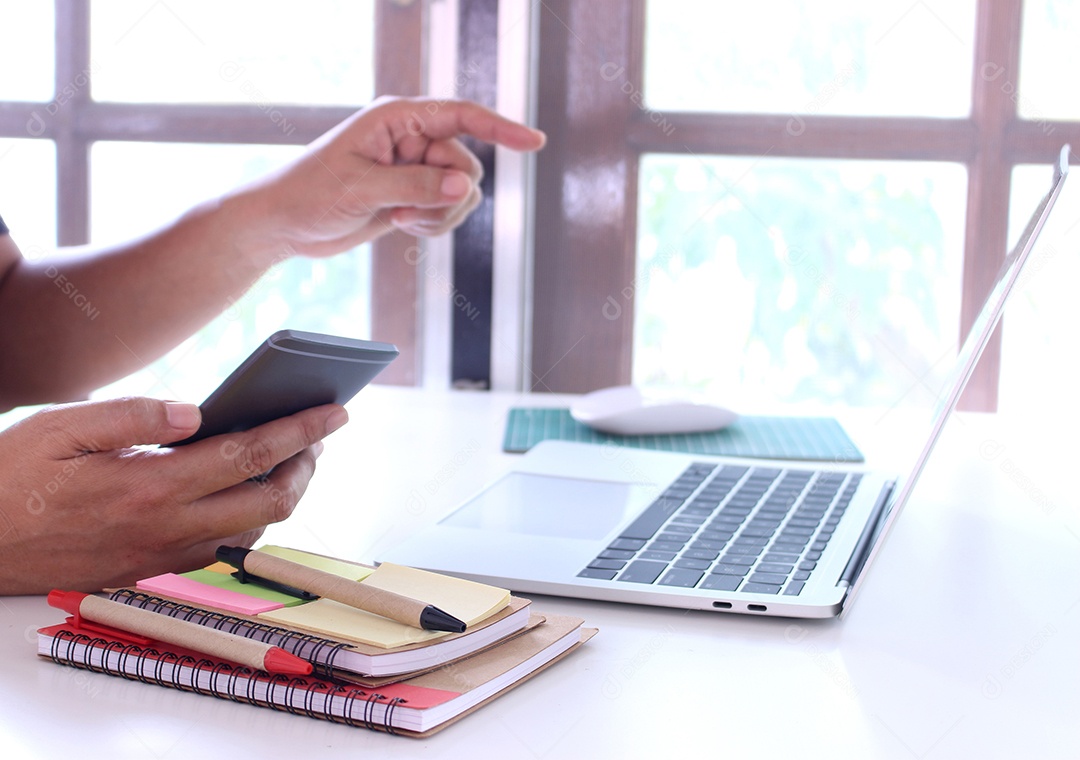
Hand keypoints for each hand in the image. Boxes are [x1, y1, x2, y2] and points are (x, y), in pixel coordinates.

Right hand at [0, 397, 347, 593]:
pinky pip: (223, 547)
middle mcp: (168, 528)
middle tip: (317, 433)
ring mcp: (163, 555)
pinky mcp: (152, 570)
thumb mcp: (62, 427)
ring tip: (288, 455)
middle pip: (272, 500)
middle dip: (307, 463)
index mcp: (152, 486)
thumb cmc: (11, 479)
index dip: (301, 430)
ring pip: (254, 528)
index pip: (251, 453)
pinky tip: (243, 490)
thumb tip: (200, 412)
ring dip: (282, 491)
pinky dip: (250, 516)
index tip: (336, 410)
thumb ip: (136, 414)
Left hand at [232, 96, 546, 259]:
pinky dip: (432, 226)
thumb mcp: (363, 188)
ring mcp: (413, 168)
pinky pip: (447, 210)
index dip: (501, 129)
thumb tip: (467, 185)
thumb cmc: (310, 193)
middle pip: (466, 165)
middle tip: (407, 213)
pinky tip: (400, 227)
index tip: (535, 143)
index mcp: (398, 119)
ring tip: (398, 221)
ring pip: (461, 192)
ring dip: (439, 215)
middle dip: (447, 196)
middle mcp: (411, 139)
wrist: (284, 224)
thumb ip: (418, 185)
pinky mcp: (410, 194)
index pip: (463, 117)